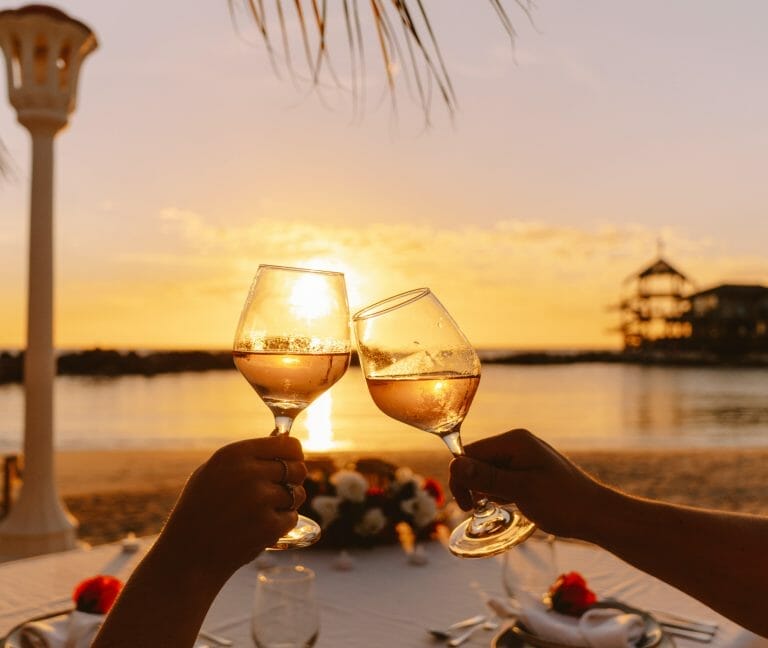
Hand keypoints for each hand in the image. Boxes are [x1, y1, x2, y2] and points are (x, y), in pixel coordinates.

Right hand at [157, 435, 306, 577]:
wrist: (187, 557)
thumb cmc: (198, 512)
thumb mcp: (211, 472)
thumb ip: (245, 458)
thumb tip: (283, 444)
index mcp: (234, 454)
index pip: (287, 444)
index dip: (294, 456)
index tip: (292, 463)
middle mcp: (248, 473)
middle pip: (298, 468)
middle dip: (293, 480)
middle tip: (277, 492)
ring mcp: (260, 500)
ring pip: (298, 494)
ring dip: (288, 504)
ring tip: (263, 513)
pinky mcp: (268, 526)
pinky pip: (292, 518)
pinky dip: (281, 525)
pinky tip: (258, 529)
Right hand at [449, 429, 605, 538]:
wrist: (598, 515)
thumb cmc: (563, 502)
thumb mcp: (521, 490)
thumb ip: (486, 477)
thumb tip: (453, 465)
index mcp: (514, 441)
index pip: (470, 453)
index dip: (462, 478)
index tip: (466, 506)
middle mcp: (516, 443)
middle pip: (476, 462)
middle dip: (475, 486)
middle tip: (480, 510)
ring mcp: (522, 457)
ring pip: (487, 472)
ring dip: (488, 491)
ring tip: (508, 506)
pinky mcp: (527, 471)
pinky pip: (501, 479)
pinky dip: (500, 493)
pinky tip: (514, 504)